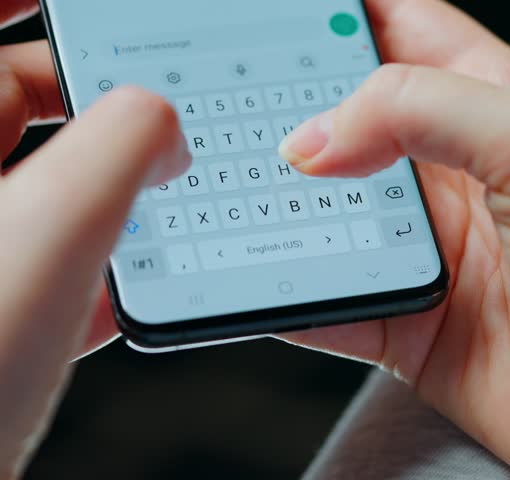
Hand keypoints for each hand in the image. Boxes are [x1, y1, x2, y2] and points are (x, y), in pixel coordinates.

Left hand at [0, 3, 189, 474]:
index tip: (101, 0)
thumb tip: (163, 127)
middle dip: (99, 98)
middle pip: (19, 93)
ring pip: (45, 178)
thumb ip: (124, 146)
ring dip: (111, 187)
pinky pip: (52, 247)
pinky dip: (100, 254)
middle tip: (162, 105)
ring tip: (163, 195)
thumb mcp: (51, 229)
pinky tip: (136, 277)